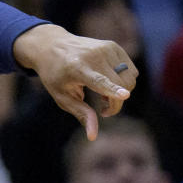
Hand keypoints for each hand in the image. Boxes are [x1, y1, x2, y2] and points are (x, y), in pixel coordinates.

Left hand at [13, 24, 136, 139]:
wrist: (51, 46)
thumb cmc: (55, 75)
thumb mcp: (62, 96)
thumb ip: (81, 114)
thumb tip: (93, 136)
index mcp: (77, 69)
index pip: (99, 81)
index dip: (112, 90)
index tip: (125, 95)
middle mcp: (93, 56)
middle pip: (122, 85)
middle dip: (116, 102)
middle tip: (102, 104)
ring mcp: (105, 48)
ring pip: (130, 78)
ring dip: (122, 90)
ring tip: (101, 90)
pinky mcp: (113, 45)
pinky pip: (131, 70)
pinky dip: (124, 79)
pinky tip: (108, 79)